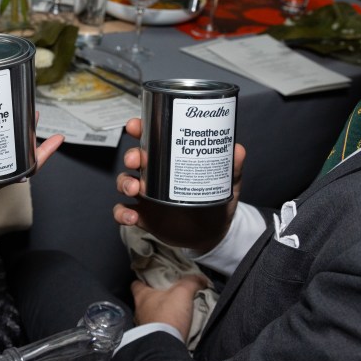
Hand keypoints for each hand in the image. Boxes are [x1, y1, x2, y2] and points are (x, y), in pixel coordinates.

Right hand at [112, 117, 244, 253]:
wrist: (212, 235)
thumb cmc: (215, 203)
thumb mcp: (226, 184)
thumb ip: (231, 168)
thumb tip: (237, 150)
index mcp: (170, 161)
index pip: (151, 139)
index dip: (140, 129)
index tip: (136, 126)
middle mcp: (155, 175)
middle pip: (134, 158)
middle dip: (131, 155)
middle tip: (137, 160)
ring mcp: (146, 195)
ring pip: (125, 182)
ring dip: (124, 183)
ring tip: (135, 189)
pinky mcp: (143, 216)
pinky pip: (123, 211)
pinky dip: (122, 213)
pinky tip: (132, 217)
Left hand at [131, 274, 209, 340]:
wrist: (166, 346)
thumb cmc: (168, 315)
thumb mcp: (182, 292)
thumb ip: (191, 282)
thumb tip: (200, 278)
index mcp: (142, 296)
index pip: (136, 283)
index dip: (143, 279)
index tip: (151, 278)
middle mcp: (139, 311)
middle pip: (144, 300)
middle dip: (155, 298)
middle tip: (167, 295)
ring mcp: (143, 326)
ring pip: (149, 315)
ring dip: (159, 314)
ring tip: (172, 311)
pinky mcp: (150, 339)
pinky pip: (155, 330)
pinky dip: (163, 327)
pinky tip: (173, 327)